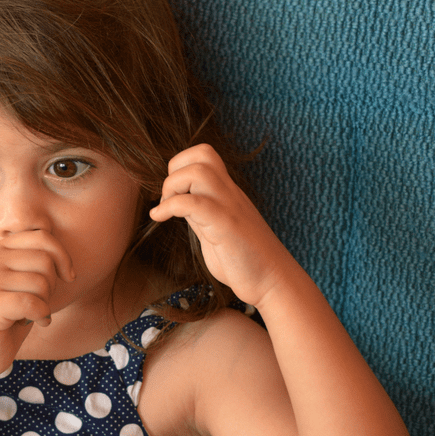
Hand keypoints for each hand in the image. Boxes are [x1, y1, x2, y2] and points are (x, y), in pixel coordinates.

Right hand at [0, 230, 74, 376]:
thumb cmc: (9, 314)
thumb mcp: (23, 280)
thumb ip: (37, 261)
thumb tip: (65, 260)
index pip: (42, 237)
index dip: (63, 256)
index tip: (68, 276)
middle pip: (45, 260)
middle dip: (52, 285)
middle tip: (39, 301)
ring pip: (42, 283)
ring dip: (45, 302)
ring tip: (31, 312)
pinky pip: (34, 304)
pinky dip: (42, 316)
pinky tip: (37, 322)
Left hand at [149, 144, 292, 306]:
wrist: (273, 282)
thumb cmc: (244, 259)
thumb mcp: (214, 228)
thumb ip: (199, 212)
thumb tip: (176, 203)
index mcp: (226, 192)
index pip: (204, 154)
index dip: (180, 166)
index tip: (171, 194)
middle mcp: (229, 193)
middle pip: (202, 153)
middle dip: (174, 170)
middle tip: (167, 199)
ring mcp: (229, 207)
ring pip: (199, 171)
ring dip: (172, 186)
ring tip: (165, 209)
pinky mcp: (226, 226)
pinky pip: (194, 203)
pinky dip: (170, 207)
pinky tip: (160, 219)